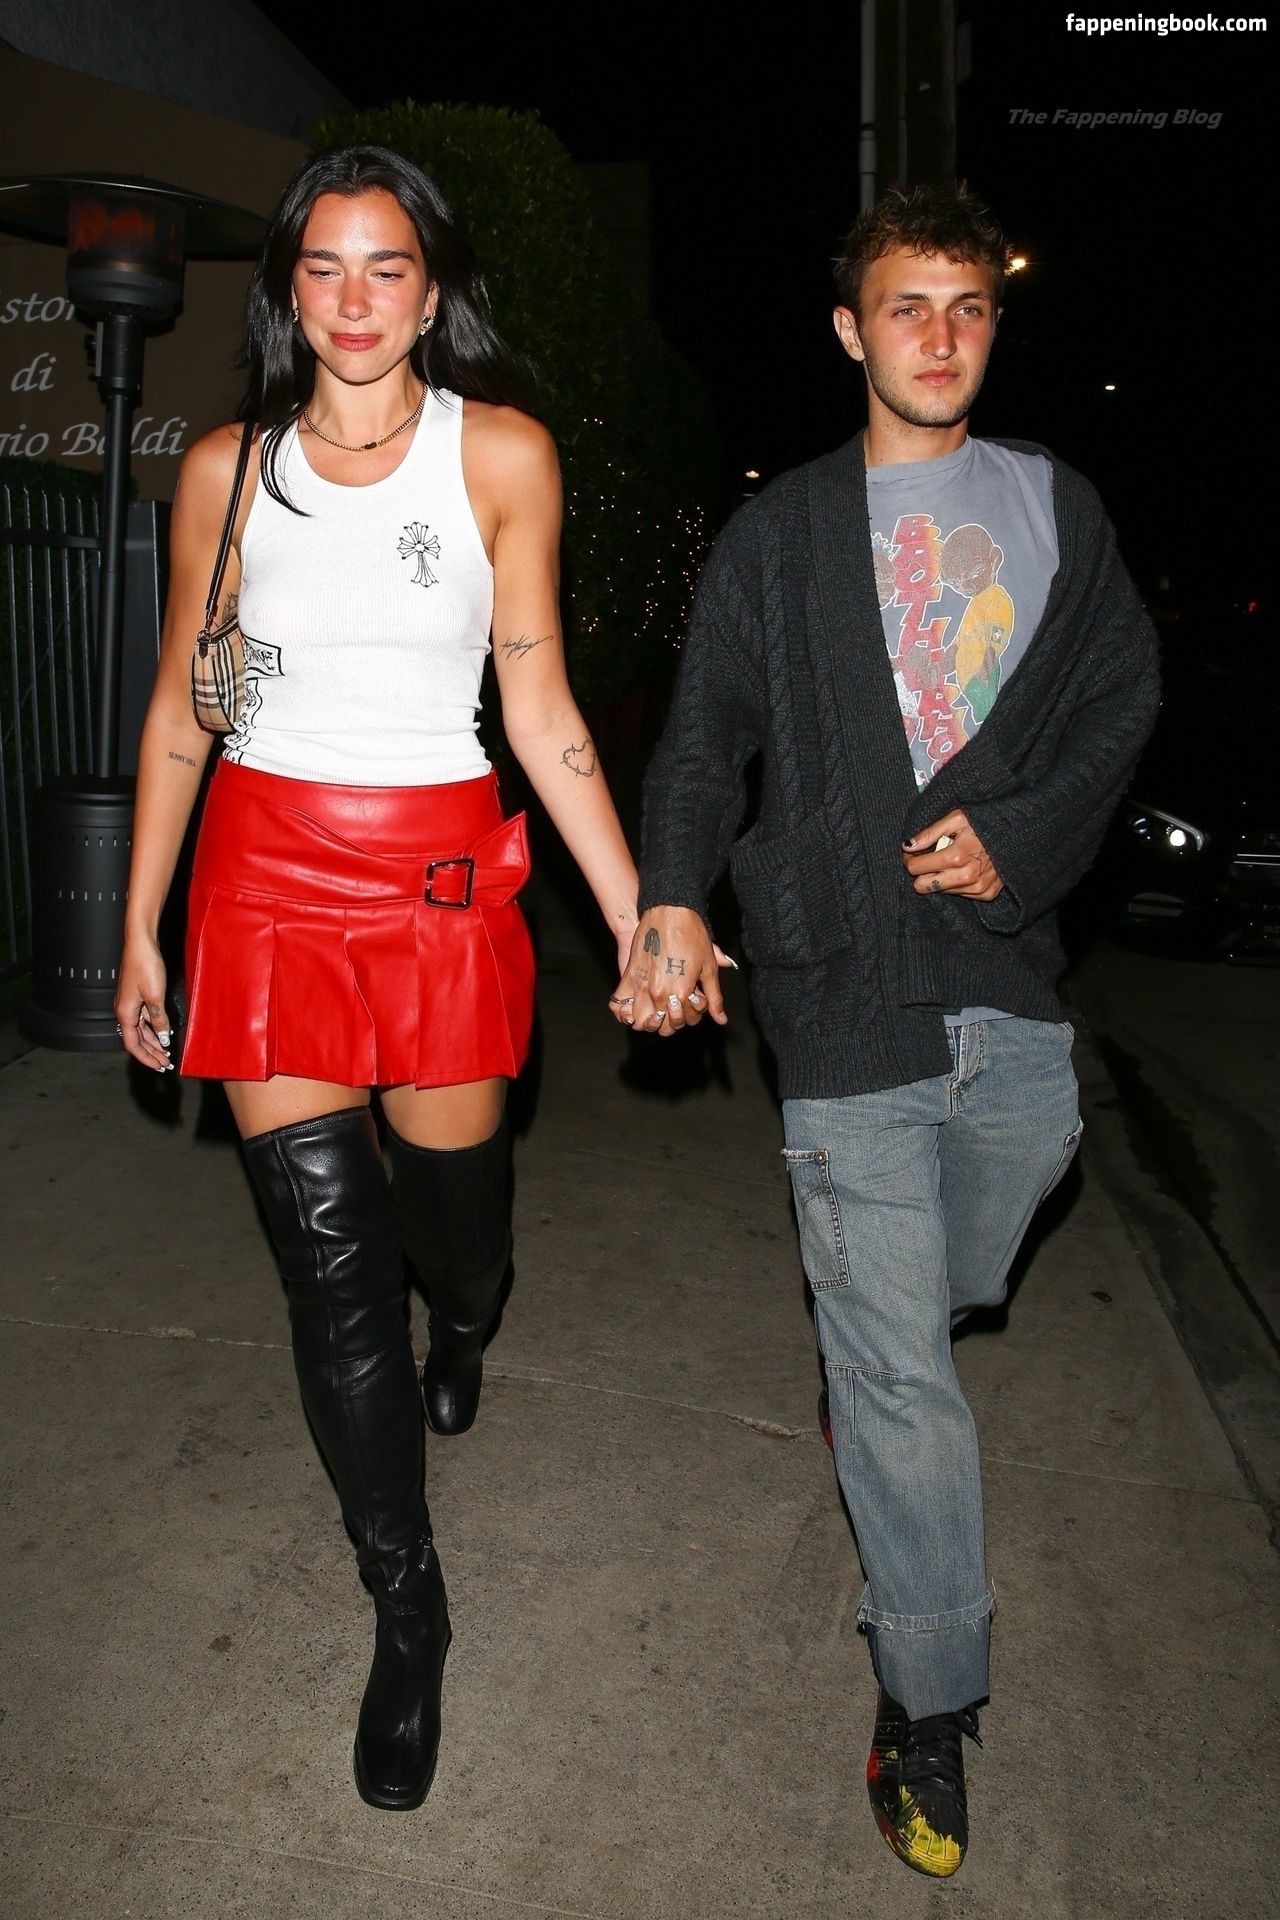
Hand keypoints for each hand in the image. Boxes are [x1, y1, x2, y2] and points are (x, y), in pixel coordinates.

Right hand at [114, 934, 174, 1072]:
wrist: (140, 942)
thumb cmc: (145, 966)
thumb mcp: (155, 996)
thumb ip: (159, 1019)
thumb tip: (163, 1038)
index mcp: (125, 1013)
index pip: (132, 1044)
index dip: (146, 1057)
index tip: (160, 1066)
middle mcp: (125, 1010)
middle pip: (136, 1039)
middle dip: (151, 1052)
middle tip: (167, 1063)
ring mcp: (130, 1003)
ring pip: (141, 1029)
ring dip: (153, 1041)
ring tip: (166, 1052)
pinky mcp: (137, 995)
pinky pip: (144, 1018)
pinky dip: (154, 1027)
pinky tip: (164, 1031)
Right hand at [609, 907, 731, 1035]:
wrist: (669, 911)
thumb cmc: (691, 935)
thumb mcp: (708, 968)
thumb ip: (714, 998)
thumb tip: (721, 1019)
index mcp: (682, 992)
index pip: (686, 1020)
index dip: (692, 1014)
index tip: (693, 1001)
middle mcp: (660, 993)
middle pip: (664, 1026)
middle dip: (672, 1021)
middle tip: (678, 1005)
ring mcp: (642, 986)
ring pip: (641, 1021)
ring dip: (650, 1021)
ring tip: (657, 1010)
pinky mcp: (628, 976)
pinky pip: (619, 1004)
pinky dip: (624, 1012)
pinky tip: (633, 1009)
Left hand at [902, 808, 1003, 902]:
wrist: (1017, 834)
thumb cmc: (984, 823)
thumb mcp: (956, 818)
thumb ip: (929, 832)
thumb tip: (907, 845)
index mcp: (956, 856)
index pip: (915, 868)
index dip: (910, 859)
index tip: (912, 852)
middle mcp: (967, 876)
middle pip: (924, 886)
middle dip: (921, 872)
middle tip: (927, 859)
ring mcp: (978, 888)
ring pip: (940, 891)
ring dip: (941, 877)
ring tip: (950, 861)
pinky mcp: (986, 894)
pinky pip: (960, 895)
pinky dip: (957, 883)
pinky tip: (964, 868)